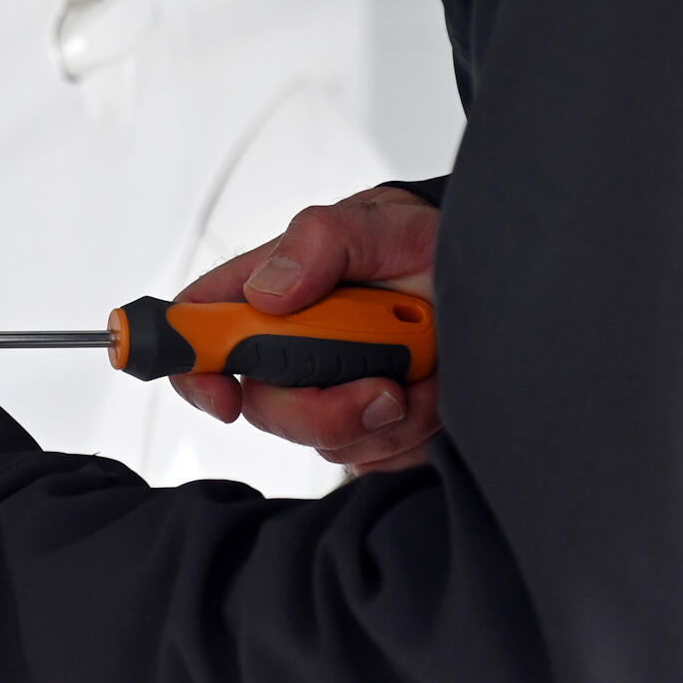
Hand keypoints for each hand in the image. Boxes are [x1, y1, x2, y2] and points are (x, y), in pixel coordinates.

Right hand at [174, 185, 440, 474]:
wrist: (490, 282)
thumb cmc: (423, 243)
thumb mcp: (380, 223)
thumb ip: (320, 241)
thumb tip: (265, 292)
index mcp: (269, 295)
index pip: (197, 330)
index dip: (193, 369)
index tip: (224, 394)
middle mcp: (291, 349)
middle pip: (263, 407)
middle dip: (323, 409)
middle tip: (384, 383)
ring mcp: (330, 393)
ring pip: (325, 442)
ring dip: (382, 416)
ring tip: (420, 371)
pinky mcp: (370, 430)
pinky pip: (373, 459)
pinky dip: (409, 433)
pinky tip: (430, 393)